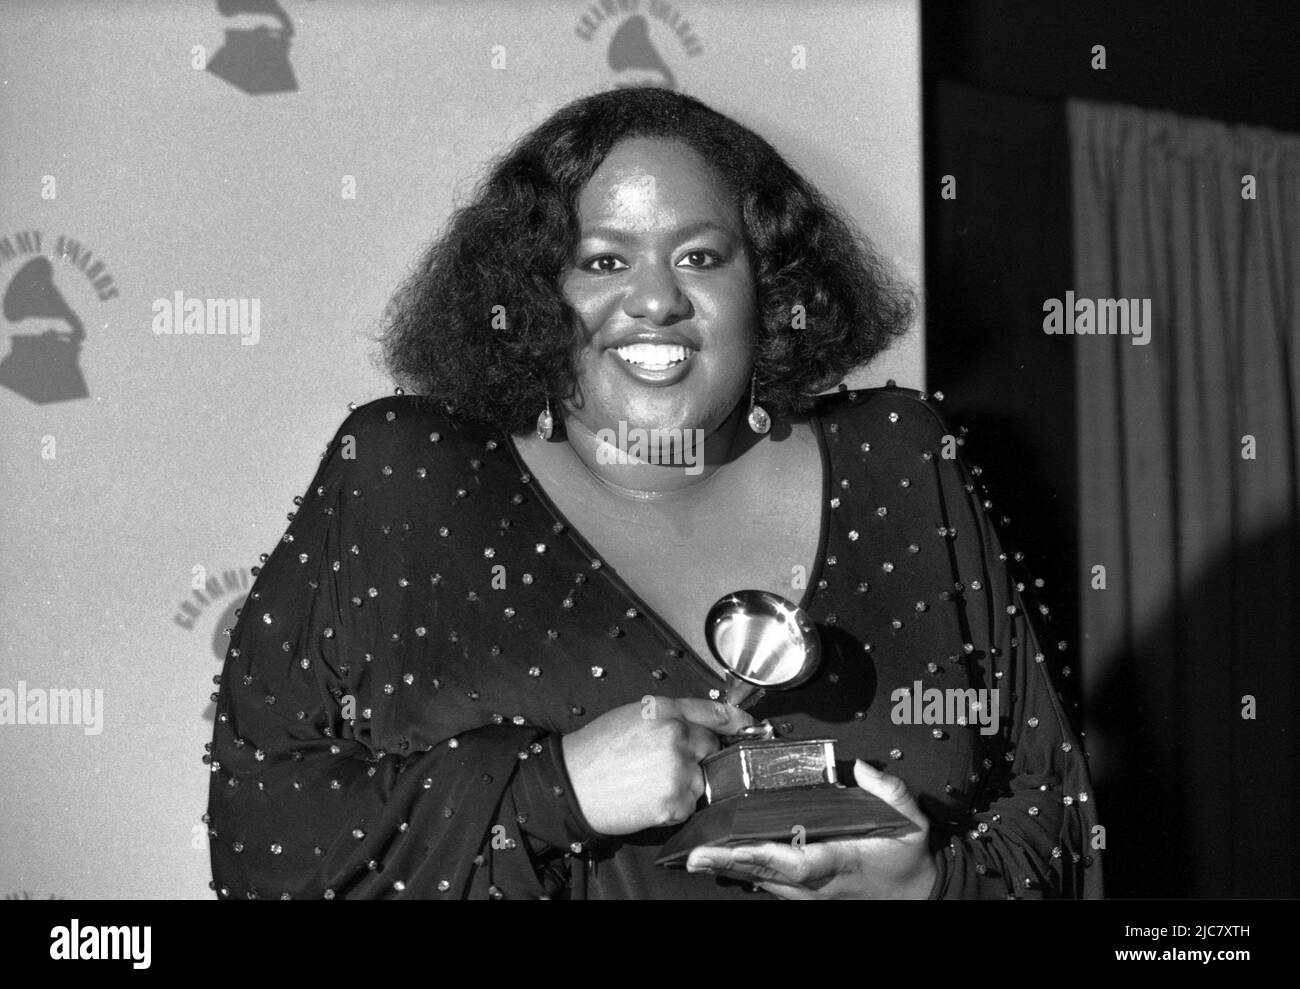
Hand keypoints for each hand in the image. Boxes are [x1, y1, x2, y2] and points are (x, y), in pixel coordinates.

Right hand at [561, 696, 753, 835]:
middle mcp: (677, 736)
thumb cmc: (597, 750)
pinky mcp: (675, 802)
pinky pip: (690, 804)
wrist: (570, 784)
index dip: (739, 721)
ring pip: (703, 780)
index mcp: (666, 710)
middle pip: (713, 748)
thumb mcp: (634, 715)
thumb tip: (705, 725)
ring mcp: (678, 770)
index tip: (752, 727)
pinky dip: (675, 805)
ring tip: (649, 782)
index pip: (717, 712)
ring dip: (686, 784)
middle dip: (698, 757)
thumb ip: (672, 716)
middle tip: (664, 764)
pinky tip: (648, 798)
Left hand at [685, 759, 936, 898]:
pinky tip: (719, 860)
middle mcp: (820, 882)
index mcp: (842, 861)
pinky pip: (769, 882)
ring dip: (731, 868)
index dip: (765, 855)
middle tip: (696, 854)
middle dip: (731, 863)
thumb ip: (890, 791)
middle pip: (768, 874)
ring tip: (697, 856)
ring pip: (764, 881)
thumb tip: (861, 768)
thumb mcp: (911, 821)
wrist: (916, 893)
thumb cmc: (907, 857)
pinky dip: (745, 871)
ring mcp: (811, 892)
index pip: (798, 862)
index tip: (736, 848)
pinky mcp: (806, 892)